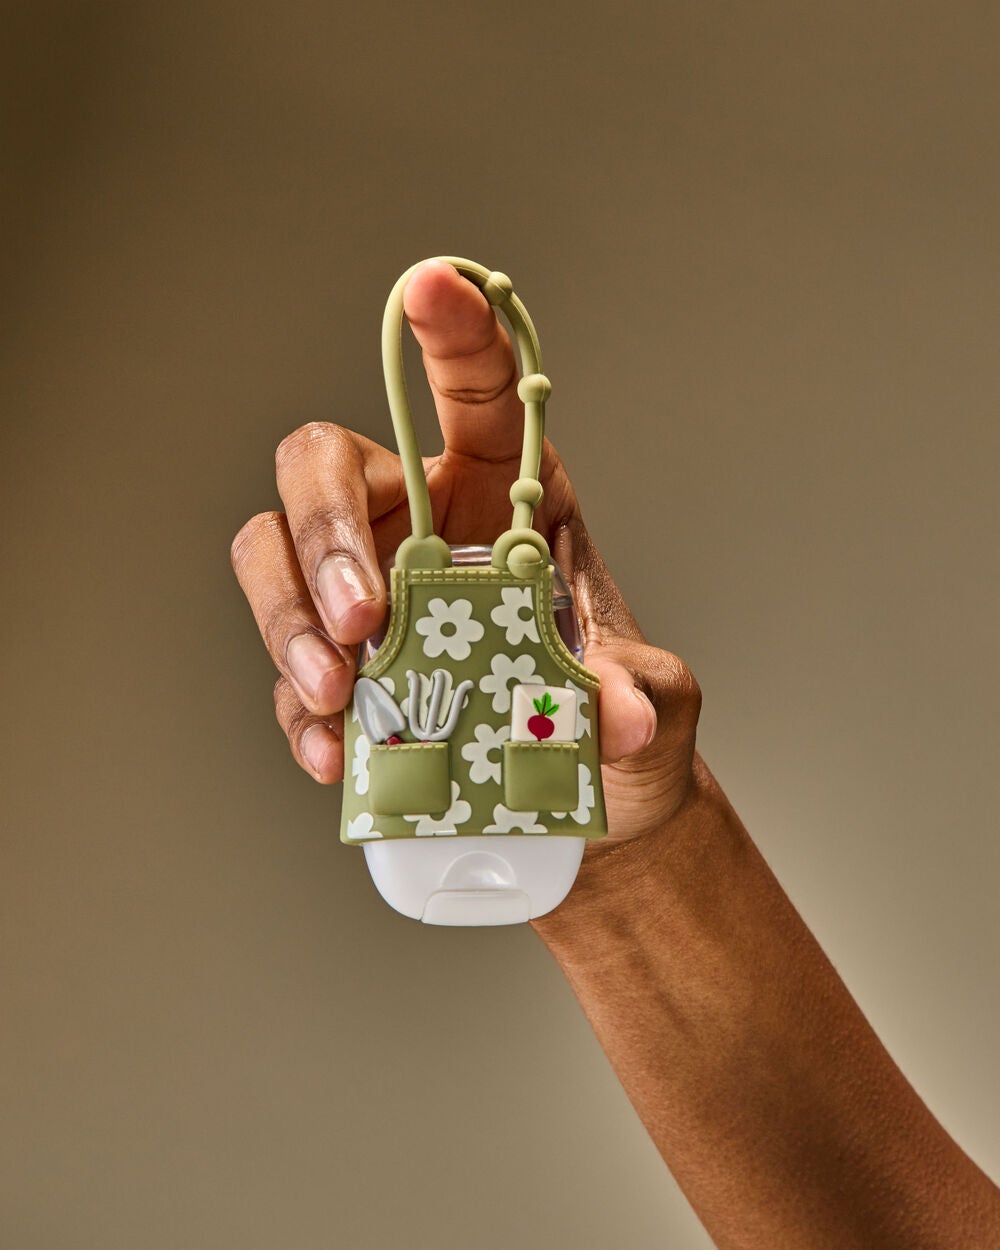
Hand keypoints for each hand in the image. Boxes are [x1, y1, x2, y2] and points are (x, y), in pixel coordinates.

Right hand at [231, 260, 700, 844]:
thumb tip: (616, 715)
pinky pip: (286, 669)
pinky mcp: (338, 672)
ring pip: (273, 556)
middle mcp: (420, 524)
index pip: (474, 392)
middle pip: (323, 468)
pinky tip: (331, 751)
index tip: (433, 285)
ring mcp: (367, 595)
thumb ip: (636, 694)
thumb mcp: (647, 701)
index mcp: (505, 492)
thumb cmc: (615, 719)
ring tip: (339, 693)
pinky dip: (297, 709)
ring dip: (288, 618)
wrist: (584, 799)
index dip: (455, 333)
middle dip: (327, 532)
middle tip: (366, 618)